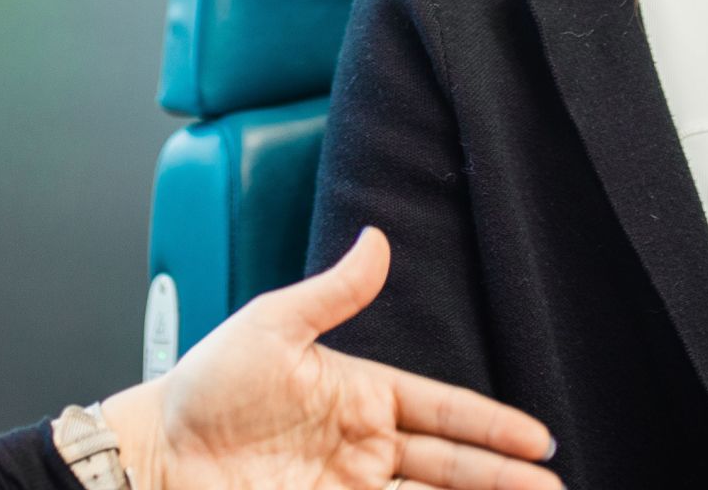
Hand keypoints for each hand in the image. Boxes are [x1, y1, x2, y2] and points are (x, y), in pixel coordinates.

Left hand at [100, 227, 560, 489]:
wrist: (154, 457)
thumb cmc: (203, 388)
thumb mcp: (272, 327)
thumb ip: (333, 293)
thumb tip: (377, 242)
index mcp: (361, 395)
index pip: (444, 410)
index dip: (493, 427)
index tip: (538, 439)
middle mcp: (364, 447)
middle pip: (451, 465)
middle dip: (504, 478)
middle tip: (552, 487)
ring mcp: (347, 489)